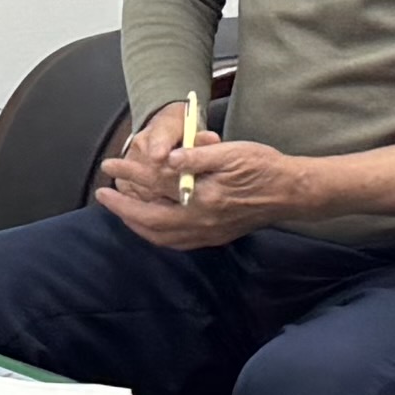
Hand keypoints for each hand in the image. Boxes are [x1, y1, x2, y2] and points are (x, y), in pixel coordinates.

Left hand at [94, 128, 317, 250]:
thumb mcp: (231, 152)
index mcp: (204, 198)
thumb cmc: (264, 167)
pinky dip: (156, 234)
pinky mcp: (214, 237)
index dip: (130, 173)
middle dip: (123, 207)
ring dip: (136, 223)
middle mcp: (202, 221)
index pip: (157, 185)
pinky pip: (176, 242)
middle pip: (150, 219)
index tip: (111, 165)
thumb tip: (165, 157)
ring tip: (120, 210)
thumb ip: (197, 155)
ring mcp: (208, 233)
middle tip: (103, 193)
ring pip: (161, 236)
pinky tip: (150, 225)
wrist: (292, 192)